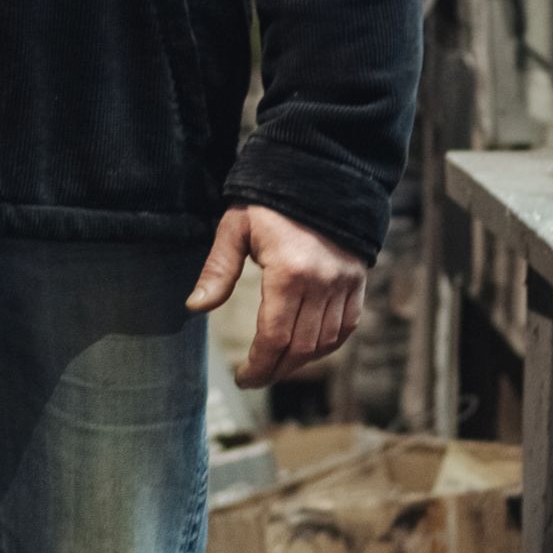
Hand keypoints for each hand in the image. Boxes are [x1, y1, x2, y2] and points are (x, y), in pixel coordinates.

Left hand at [186, 203, 365, 387]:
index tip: (243, 378)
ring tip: (275, 365)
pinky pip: (346, 327)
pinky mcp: (357, 282)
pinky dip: (327, 345)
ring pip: (326, 342)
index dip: (259, 365)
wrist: (319, 174)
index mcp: (290, 271)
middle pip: (301, 347)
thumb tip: (195, 307)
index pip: (275, 336)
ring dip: (300, 362)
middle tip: (255, 378)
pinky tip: (306, 350)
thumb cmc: (269, 202)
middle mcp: (323, 283)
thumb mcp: (235, 228)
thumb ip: (218, 269)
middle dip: (276, 369)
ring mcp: (345, 284)